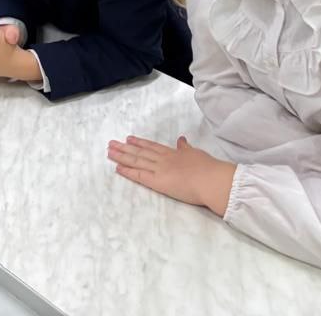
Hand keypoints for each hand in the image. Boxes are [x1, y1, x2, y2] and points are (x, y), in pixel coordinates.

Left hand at [107, 135, 236, 216]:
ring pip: (136, 161)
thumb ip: (186, 148)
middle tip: (112, 143)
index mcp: (173, 153)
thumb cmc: (208, 168)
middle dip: (125, 148)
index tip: (129, 138)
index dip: (140, 143)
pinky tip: (117, 168)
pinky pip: (138, 175)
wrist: (210, 179)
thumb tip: (181, 140)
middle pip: (140, 152)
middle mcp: (163, 159)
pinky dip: (127, 171)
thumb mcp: (196, 153)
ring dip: (122, 156)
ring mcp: (158, 169)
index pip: (152, 147)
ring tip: (110, 151)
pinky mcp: (157, 182)